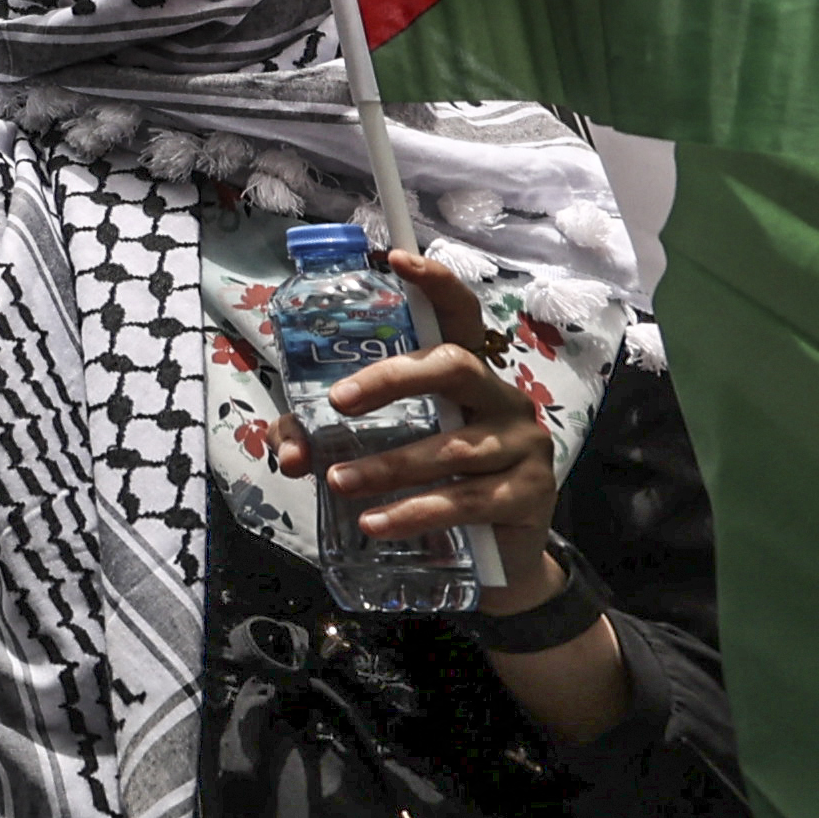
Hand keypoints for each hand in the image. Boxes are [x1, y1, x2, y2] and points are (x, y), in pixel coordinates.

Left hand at [269, 253, 560, 591]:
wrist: (501, 557)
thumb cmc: (435, 484)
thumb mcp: (385, 452)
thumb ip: (329, 441)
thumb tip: (291, 450)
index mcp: (466, 377)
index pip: (459, 317)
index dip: (435, 285)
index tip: (396, 259)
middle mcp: (501, 399)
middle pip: (454, 367)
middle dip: (393, 380)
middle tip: (339, 402)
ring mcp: (522, 446)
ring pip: (453, 448)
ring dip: (389, 466)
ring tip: (338, 482)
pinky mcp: (528, 494)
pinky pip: (466, 500)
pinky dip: (414, 512)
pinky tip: (375, 522)